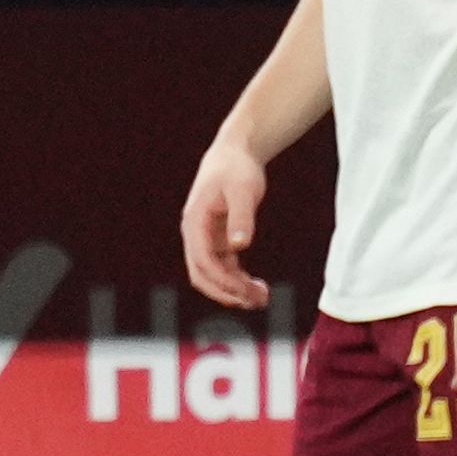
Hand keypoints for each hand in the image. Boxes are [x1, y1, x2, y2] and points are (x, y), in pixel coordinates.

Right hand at [182, 135, 272, 308]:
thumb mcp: (243, 190)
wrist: (234, 154)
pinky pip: (223, 267)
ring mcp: (205, 238)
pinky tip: (257, 287)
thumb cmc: (237, 169)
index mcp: (194, 222)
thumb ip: (241, 218)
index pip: (202, 261)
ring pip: (212, 274)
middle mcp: (195, 234)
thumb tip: (239, 246)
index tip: (245, 292)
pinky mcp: (217, 239)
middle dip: (227, 292)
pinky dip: (237, 279)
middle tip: (257, 301)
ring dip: (233, 289)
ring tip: (262, 299)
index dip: (222, 280)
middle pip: (202, 274)